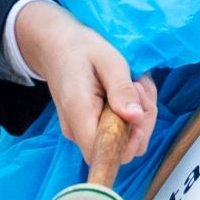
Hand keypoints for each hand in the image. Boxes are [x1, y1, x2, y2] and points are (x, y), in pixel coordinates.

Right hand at [14, 0, 156, 164]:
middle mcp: (79, 130)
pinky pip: (119, 128)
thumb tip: (136, 118)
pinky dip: (132, 110)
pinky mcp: (92, 125)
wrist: (58, 46)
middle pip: (120, 148)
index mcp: (79, 114)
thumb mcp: (108, 60)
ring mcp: (84, 130)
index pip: (103, 152)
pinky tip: (130, 87)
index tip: (140, 112)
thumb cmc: (81, 49)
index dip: (129, 142)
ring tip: (135, 82)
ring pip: (124, 138)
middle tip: (140, 86)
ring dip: (141, 112)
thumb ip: (121, 89)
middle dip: (142, 121)